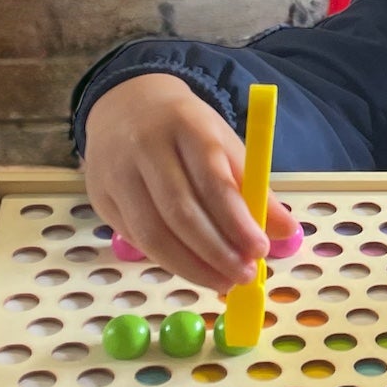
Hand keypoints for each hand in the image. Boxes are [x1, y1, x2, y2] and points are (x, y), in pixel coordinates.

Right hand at [81, 74, 297, 295]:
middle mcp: (145, 148)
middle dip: (215, 252)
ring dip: (191, 267)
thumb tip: (286, 232)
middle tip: (243, 275)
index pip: (212, 180)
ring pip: (152, 234)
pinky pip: (136, 239)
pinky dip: (168, 260)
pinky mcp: (100, 198)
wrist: (126, 104)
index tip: (260, 250)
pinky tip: (192, 268)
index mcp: (186, 127)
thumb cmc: (186, 131)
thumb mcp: (224, 144)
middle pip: (179, 212)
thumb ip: (254, 188)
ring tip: (222, 281)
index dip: (236, 221)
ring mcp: (116, 174)